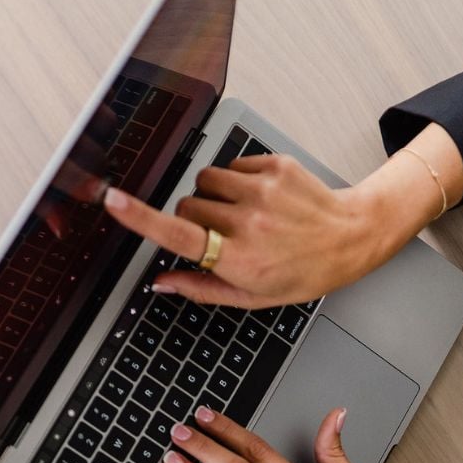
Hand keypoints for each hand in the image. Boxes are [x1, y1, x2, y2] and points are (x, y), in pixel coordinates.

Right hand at [102, 123, 462, 308]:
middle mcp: (247, 222)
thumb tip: (160, 282)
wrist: (349, 239)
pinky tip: (261, 200)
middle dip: (194, 218)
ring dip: (213, 196)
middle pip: (187, 205)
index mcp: (238, 260)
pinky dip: (237, 181)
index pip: (179, 235)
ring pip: (205, 181)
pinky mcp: (272, 165)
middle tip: (223, 236)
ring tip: (243, 216)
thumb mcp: (251, 297)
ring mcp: (261, 190)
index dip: (141, 218)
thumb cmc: (300, 274)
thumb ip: (201, 288)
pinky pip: (231, 165)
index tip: (113, 201)